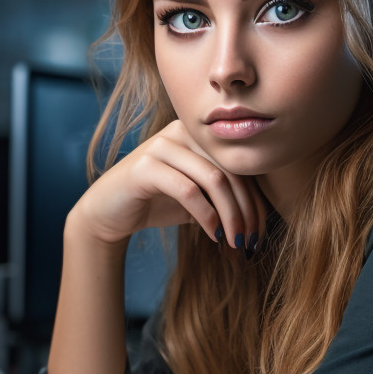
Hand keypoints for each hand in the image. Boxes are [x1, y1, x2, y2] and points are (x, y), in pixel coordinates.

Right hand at [71, 119, 268, 249]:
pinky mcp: (145, 166)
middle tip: (251, 240)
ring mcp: (162, 146)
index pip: (239, 164)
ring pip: (213, 179)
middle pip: (231, 169)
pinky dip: (206, 216)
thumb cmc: (158, 203)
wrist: (108, 212)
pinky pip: (188, 190)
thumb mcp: (199, 197)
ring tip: (235, 241)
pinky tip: (212, 235)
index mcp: (198, 134)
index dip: (256, 199)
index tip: (261, 231)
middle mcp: (181, 132)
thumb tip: (264, 214)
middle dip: (247, 210)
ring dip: (230, 216)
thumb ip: (225, 194)